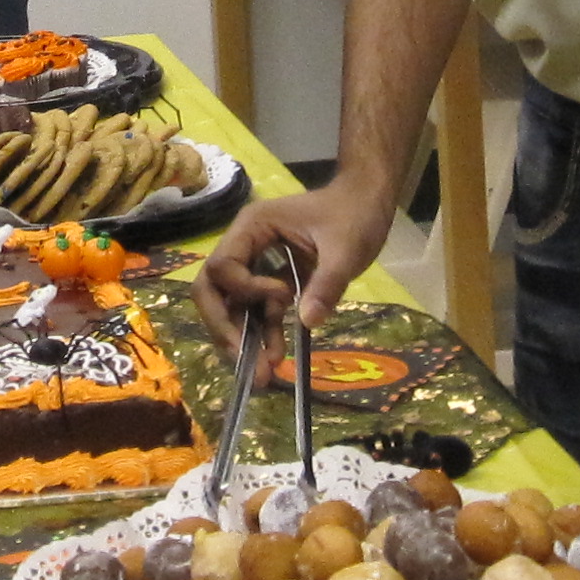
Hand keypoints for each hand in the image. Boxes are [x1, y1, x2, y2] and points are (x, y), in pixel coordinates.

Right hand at [199, 177, 396, 346]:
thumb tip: (309, 321)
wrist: (367, 204)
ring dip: (242, 340)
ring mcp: (255, 266)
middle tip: (242, 359)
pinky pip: (258, 313)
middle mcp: (244, 246)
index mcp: (252, 227)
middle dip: (224, 326)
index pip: (223, 266)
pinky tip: (275, 359)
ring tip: (260, 376)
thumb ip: (327, 283)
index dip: (245, 288)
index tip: (283, 296)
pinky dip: (263, 336)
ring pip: (232, 307)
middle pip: (212, 289)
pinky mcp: (271, 283)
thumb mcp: (346, 248)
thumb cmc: (354, 215)